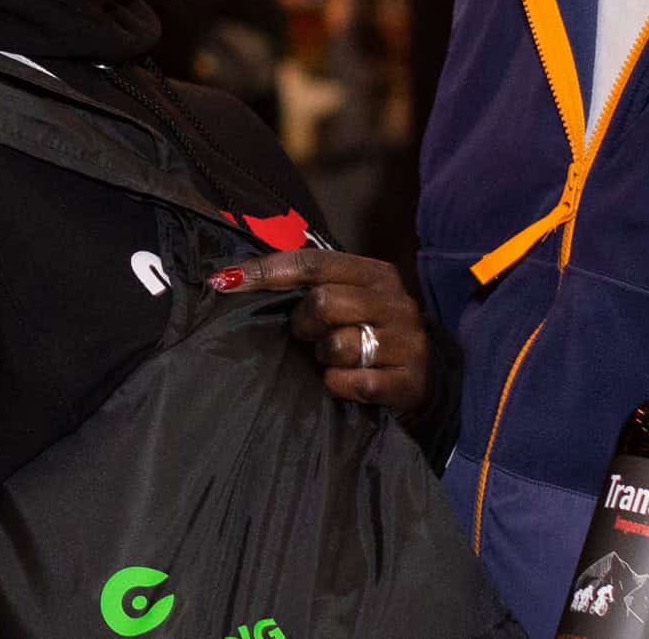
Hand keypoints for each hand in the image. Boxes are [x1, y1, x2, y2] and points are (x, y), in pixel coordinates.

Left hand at [209, 247, 433, 416]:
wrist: (423, 382)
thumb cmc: (369, 336)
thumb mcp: (347, 301)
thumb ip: (307, 284)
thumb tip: (229, 278)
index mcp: (376, 273)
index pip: (313, 262)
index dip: (266, 271)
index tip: (226, 282)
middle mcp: (397, 301)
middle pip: (323, 302)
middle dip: (304, 325)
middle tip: (310, 337)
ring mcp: (409, 341)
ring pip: (338, 345)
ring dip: (324, 359)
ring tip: (333, 360)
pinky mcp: (412, 381)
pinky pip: (354, 382)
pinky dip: (340, 386)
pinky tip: (347, 384)